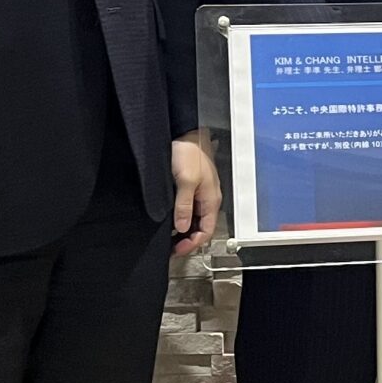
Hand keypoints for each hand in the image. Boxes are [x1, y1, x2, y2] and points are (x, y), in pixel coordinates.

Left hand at [170, 130, 221, 256]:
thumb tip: (183, 227)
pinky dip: (181, 218)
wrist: (186, 132)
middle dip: (188, 240)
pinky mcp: (192, 187)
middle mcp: (208, 199)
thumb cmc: (190, 152)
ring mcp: (201, 193)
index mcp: (211, 200)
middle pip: (202, 227)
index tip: (177, 250)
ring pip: (195, 219)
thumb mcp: (185, 181)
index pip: (207, 231)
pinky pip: (190, 209)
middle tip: (172, 248)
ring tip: (170, 237)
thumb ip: (184, 206)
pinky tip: (171, 220)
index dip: (192, 244)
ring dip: (184, 230)